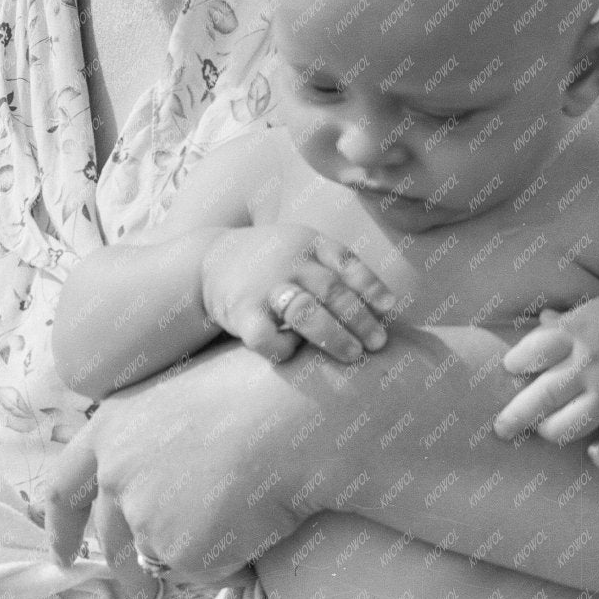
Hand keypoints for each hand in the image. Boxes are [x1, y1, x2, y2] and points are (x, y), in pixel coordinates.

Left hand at [47, 340, 321, 582]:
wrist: (294, 412)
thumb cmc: (257, 391)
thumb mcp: (180, 401)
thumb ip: (151, 443)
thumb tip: (159, 487)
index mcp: (110, 429)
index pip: (64, 489)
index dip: (61, 528)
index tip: (64, 557)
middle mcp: (115, 474)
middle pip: (109, 539)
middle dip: (122, 573)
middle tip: (142, 593)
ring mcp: (144, 514)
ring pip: (162, 556)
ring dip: (192, 556)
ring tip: (241, 526)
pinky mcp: (179, 549)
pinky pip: (206, 570)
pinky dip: (231, 561)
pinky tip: (260, 526)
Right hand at [202, 225, 396, 364]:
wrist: (210, 261)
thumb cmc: (272, 261)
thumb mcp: (303, 248)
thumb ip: (337, 268)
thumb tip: (386, 307)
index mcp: (309, 243)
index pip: (346, 262)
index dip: (370, 285)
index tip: (389, 307)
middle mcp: (289, 261)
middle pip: (331, 291)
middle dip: (359, 319)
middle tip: (379, 343)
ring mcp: (265, 286)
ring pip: (304, 312)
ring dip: (333, 336)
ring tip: (353, 355)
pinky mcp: (242, 312)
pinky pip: (266, 337)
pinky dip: (284, 348)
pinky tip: (293, 350)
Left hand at [495, 297, 598, 469]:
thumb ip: (570, 321)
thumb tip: (543, 321)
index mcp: (576, 332)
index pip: (530, 352)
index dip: (516, 364)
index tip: (512, 371)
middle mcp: (588, 363)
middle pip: (539, 397)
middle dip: (514, 417)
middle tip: (502, 429)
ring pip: (565, 427)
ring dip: (552, 433)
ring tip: (549, 431)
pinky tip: (593, 452)